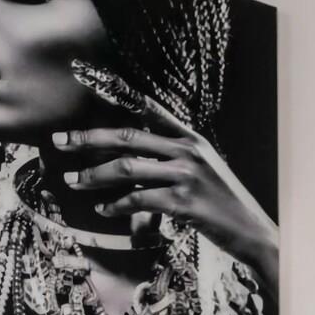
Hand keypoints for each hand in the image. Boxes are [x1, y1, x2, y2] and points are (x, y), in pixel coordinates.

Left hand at [52, 90, 278, 291]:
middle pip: (127, 136)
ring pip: (127, 168)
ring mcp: (187, 176)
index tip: (89, 83)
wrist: (253, 232)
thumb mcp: (205, 170)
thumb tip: (134, 157)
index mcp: (191, 139)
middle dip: (88, 138)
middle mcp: (188, 151)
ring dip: (94, 175)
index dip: (118, 94)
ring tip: (74, 180)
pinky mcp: (184, 203)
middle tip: (60, 141)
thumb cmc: (225, 204)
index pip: (149, 109)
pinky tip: (104, 208)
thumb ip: (174, 157)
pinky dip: (117, 205)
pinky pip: (139, 200)